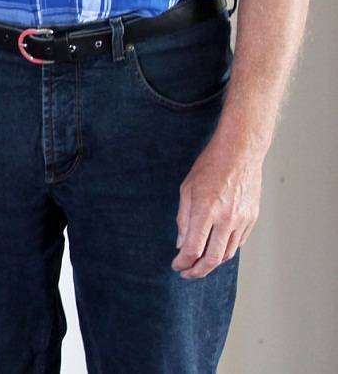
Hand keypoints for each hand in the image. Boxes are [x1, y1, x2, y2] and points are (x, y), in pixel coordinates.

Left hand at [173, 134, 262, 278]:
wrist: (240, 154)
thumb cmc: (209, 168)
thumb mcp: (186, 190)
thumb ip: (183, 219)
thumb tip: (181, 245)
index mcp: (206, 211)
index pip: (193, 248)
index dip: (183, 262)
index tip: (176, 265)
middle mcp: (226, 219)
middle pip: (213, 258)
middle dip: (198, 271)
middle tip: (187, 274)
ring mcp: (242, 220)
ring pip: (228, 253)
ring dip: (213, 263)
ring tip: (199, 265)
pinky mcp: (252, 219)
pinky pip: (238, 243)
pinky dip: (226, 251)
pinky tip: (216, 250)